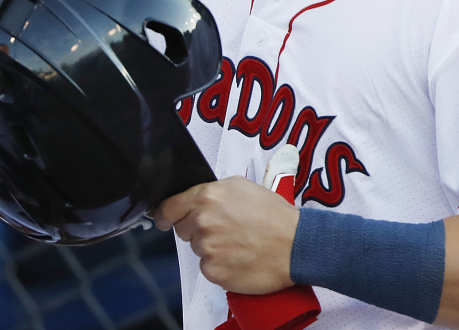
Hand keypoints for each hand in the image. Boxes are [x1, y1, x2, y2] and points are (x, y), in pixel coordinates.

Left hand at [154, 175, 299, 293]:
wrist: (295, 244)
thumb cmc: (274, 215)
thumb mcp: (240, 186)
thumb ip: (212, 191)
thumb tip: (195, 198)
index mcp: (206, 197)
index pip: (168, 208)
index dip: (165, 215)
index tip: (164, 219)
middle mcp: (202, 221)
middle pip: (183, 229)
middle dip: (197, 230)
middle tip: (223, 229)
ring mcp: (207, 248)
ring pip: (198, 249)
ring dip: (211, 248)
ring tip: (237, 242)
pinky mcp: (214, 272)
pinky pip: (208, 268)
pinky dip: (220, 265)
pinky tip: (238, 257)